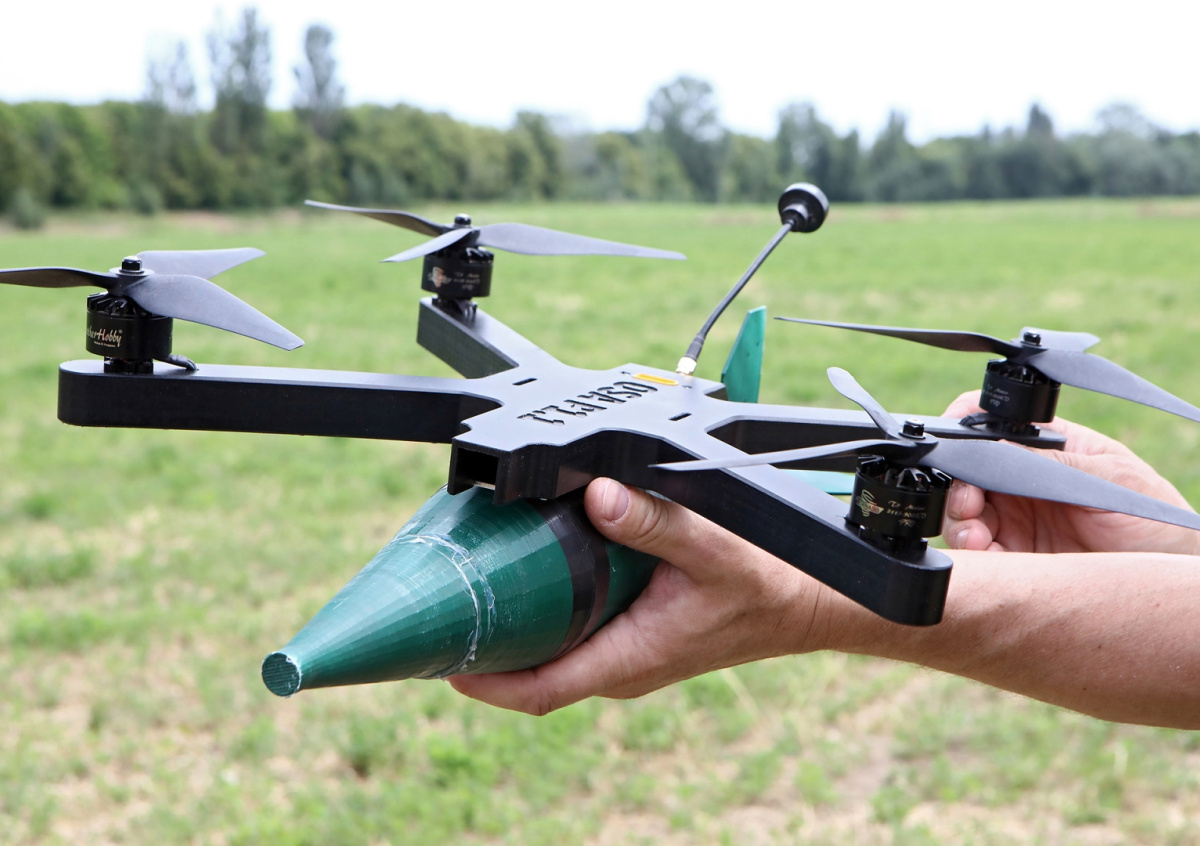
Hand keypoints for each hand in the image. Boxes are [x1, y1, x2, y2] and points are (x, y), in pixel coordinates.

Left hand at [448, 477, 843, 714]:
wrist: (800, 603)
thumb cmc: (762, 585)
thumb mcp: (711, 548)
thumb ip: (656, 522)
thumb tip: (598, 495)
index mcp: (631, 657)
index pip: (542, 688)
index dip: (486, 681)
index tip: (441, 661)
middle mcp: (620, 664)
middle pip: (534, 672)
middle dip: (485, 650)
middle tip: (442, 608)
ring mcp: (624, 653)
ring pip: (551, 654)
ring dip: (512, 631)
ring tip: (473, 589)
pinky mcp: (631, 635)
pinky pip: (573, 636)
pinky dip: (543, 614)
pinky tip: (528, 577)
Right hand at [942, 392, 1199, 554]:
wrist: (1173, 576)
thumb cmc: (1157, 517)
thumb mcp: (1108, 477)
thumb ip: (1050, 461)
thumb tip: (993, 444)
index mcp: (1046, 448)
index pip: (992, 427)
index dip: (965, 432)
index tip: (954, 447)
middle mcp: (1023, 481)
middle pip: (968, 474)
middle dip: (958, 487)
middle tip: (969, 505)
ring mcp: (1016, 520)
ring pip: (964, 514)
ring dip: (960, 523)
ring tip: (977, 537)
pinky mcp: (1015, 558)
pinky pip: (979, 554)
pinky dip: (973, 554)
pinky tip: (987, 554)